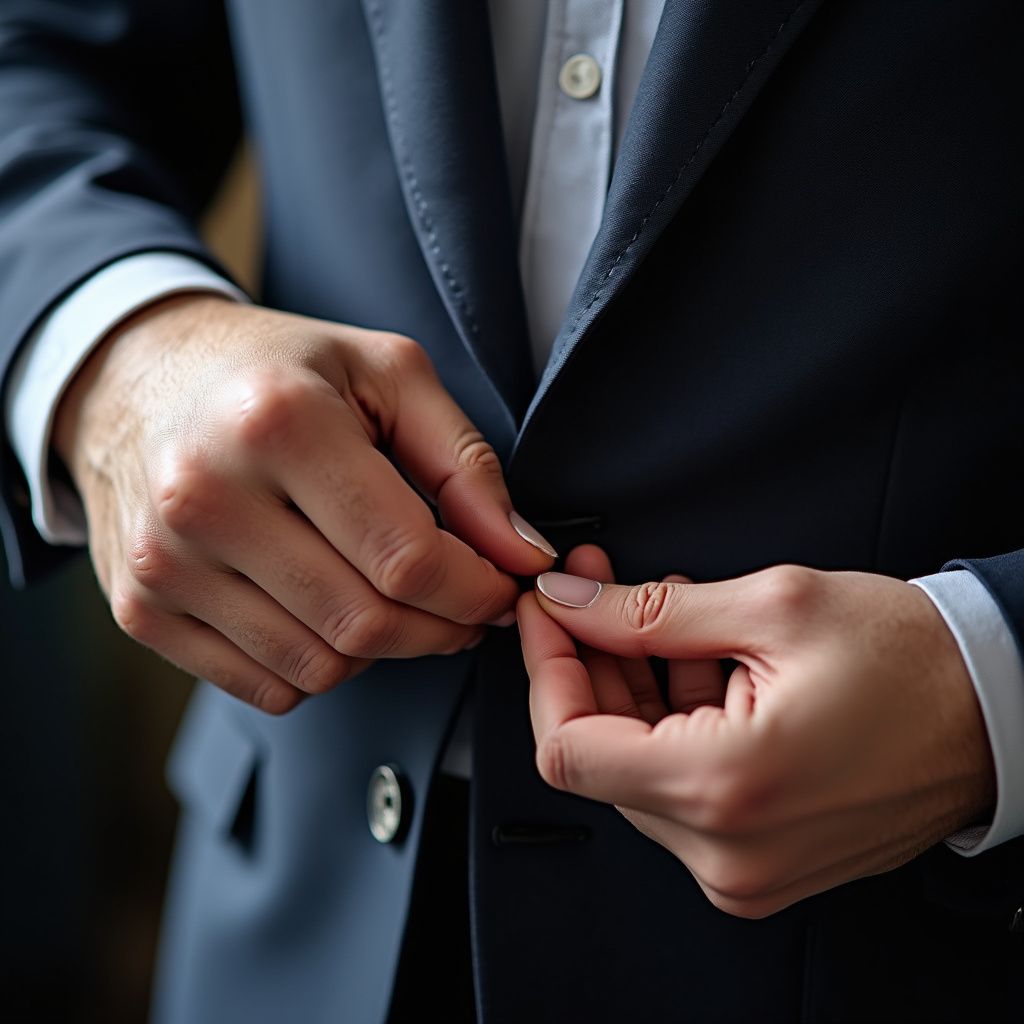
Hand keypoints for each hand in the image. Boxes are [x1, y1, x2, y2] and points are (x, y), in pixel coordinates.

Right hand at [56, 294, 555, 712]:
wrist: (134, 378)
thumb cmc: (276, 371)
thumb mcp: (387, 374)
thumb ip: (466, 465)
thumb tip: (523, 555)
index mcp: (277, 424)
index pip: (407, 558)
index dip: (478, 590)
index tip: (504, 584)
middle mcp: (206, 498)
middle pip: (366, 624)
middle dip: (441, 627)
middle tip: (464, 601)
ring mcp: (164, 563)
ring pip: (320, 668)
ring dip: (382, 648)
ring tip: (390, 593)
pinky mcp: (141, 609)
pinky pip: (267, 686)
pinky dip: (319, 665)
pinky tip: (325, 608)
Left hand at [518, 545, 994, 917]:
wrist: (999, 711)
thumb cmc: (911, 659)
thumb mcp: (772, 606)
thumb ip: (649, 611)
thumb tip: (570, 604)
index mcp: (726, 789)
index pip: (567, 747)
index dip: (546, 668)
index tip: (545, 613)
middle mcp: (728, 853)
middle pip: (600, 757)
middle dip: (591, 664)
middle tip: (596, 590)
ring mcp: (744, 869)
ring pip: (636, 771)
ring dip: (633, 688)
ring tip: (663, 615)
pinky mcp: (759, 863)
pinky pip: (679, 791)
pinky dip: (670, 724)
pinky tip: (694, 661)